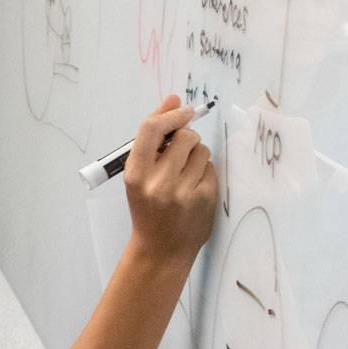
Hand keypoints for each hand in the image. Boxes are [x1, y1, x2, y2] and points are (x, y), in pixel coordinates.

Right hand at [122, 95, 217, 264]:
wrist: (160, 249)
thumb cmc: (147, 207)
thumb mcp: (139, 176)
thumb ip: (153, 139)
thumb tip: (173, 99)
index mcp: (135, 175)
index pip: (152, 130)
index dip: (170, 114)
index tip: (183, 110)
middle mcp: (158, 182)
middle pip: (185, 136)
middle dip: (187, 139)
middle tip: (180, 155)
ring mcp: (183, 191)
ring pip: (202, 150)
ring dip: (197, 156)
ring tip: (185, 175)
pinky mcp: (205, 198)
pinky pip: (211, 168)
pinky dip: (205, 173)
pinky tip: (194, 189)